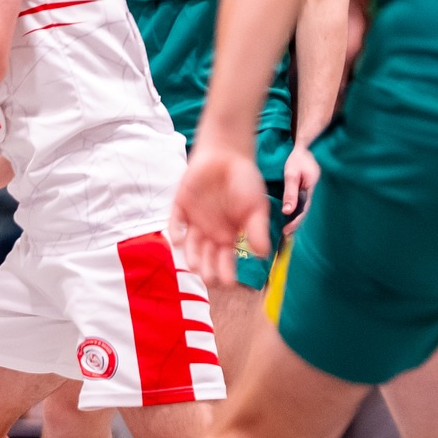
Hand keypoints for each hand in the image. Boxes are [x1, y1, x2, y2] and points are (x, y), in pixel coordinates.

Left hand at [171, 141, 269, 286]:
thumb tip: (263, 254)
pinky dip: (175, 232)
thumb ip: (258, 229)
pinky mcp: (181, 206)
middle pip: (206, 259)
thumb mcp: (256, 207)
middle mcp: (210, 233)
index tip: (228, 282)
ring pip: (190, 247)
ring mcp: (194, 220)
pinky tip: (180, 239)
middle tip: (210, 278)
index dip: (227, 274)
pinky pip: (175, 223)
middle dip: (208, 271)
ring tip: (196, 266)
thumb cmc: (244, 182)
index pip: (226, 262)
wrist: (226, 155)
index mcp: (229, 236)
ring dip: (191, 257)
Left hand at [281, 145, 320, 233]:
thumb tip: (287, 211)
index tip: (287, 231)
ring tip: (287, 232)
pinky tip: (290, 218)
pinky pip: (302, 204)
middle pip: (305, 213)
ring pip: (304, 210)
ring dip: (296, 220)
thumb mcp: (292, 174)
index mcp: (311, 190)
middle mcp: (313, 194)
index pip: (304, 211)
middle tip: (285, 236)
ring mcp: (311, 193)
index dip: (296, 222)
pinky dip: (296, 212)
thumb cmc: (298, 161)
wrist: (304, 151)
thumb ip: (290, 192)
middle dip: (296, 225)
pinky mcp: (307, 192)